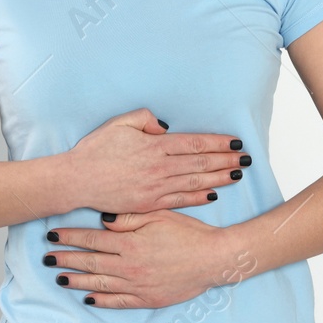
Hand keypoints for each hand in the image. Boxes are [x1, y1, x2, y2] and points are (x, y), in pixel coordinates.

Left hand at [41, 210, 256, 308]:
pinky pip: (118, 301)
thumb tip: (103, 220)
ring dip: (77, 280)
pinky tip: (88, 298)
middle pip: (90, 262)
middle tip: (47, 258)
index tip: (53, 234)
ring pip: (99, 283)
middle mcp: (129, 265)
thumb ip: (129, 218)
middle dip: (66, 259)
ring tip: (59, 278)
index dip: (71, 237)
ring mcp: (137, 285)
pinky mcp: (147, 299)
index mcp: (130, 243)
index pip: (92, 239)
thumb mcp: (159, 215)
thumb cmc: (188, 233)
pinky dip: (102, 300)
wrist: (212, 259)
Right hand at [66, 108, 250, 214]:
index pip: (195, 143)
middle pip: (201, 163)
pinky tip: (213, 194)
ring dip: (219, 178)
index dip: (218, 142)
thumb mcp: (119, 123)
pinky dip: (198, 198)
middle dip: (226, 160)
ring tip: (237, 174)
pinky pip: (180, 200)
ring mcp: (155, 188)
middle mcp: (159, 167)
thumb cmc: (95, 150)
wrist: (76, 180)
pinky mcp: (149, 204)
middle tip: (246, 158)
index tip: (236, 142)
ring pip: (195, 183)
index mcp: (155, 146)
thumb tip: (165, 126)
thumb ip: (145, 119)